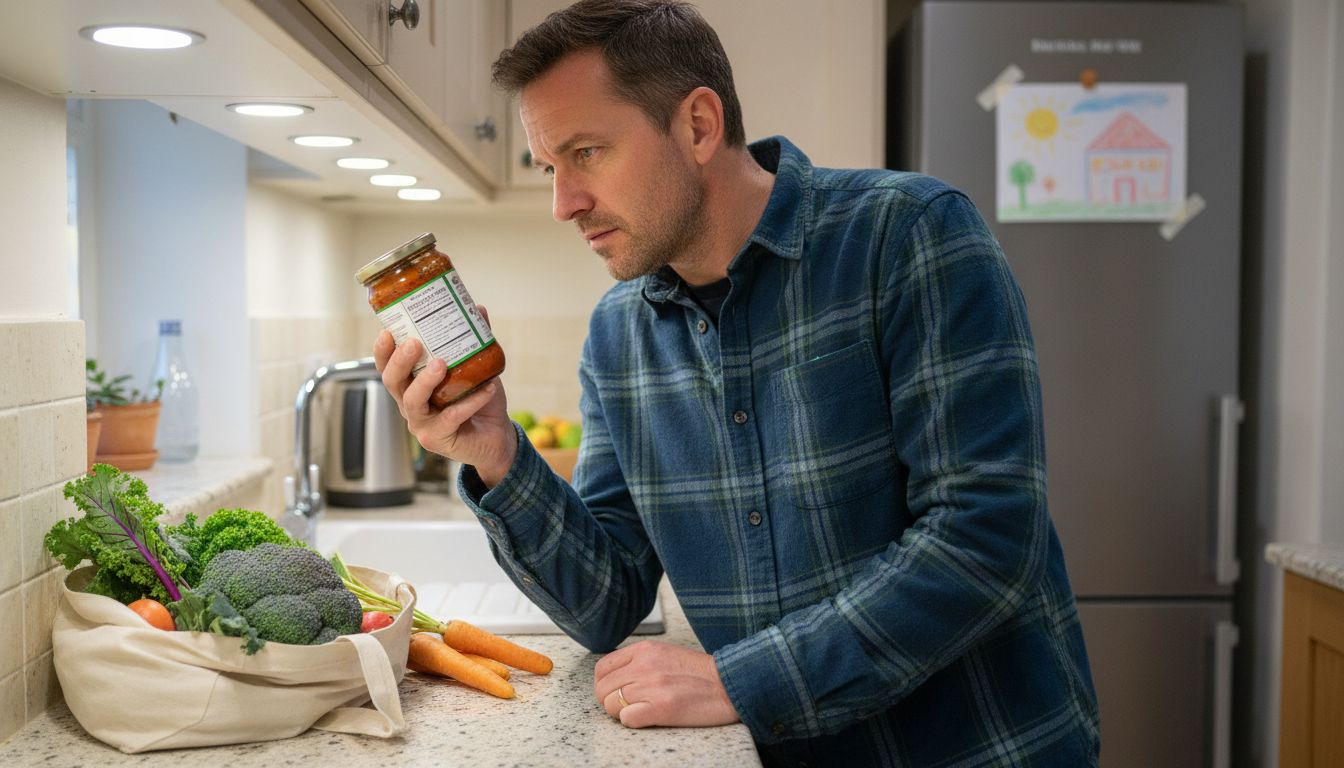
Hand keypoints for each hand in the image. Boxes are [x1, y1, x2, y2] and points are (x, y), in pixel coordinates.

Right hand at [373, 306, 517, 485]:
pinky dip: (470, 401)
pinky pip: (452, 417)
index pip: (388, 367)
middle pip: (392, 382)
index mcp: (412, 386)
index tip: (388, 331)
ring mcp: (422, 424)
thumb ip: (473, 341)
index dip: (383, 351)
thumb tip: (477, 308)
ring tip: (441, 364)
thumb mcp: (476, 368)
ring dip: (425, 381)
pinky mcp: (439, 439)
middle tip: (414, 343)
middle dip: (400, 361)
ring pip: (413, 402)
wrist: (497, 437)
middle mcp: (411, 405)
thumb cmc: (480, 400)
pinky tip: (488, 388)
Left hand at [593, 639, 740, 728]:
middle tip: (628, 706)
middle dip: (611, 701)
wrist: (728, 684)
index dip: (605, 684)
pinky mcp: (661, 708)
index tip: (615, 692)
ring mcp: (651, 687)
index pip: (603, 668)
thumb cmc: (700, 673)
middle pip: (603, 689)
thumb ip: (639, 660)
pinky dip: (633, 722)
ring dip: (621, 713)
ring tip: (641, 711)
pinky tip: (648, 717)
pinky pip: (626, 719)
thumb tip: (615, 675)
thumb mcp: (665, 653)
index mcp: (645, 649)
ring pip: (611, 705)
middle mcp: (644, 666)